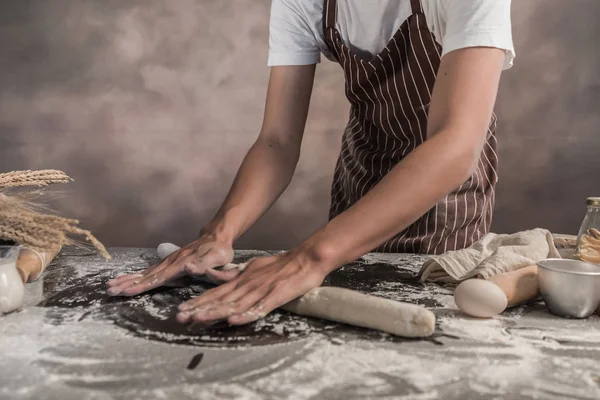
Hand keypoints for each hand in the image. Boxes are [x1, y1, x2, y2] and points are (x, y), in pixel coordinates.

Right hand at [106, 235, 233, 296]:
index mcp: (182, 264)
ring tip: (110, 286)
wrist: (216, 236)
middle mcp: (171, 262)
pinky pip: (149, 270)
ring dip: (127, 279)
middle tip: (110, 290)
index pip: (159, 277)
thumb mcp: (219, 259)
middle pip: (147, 274)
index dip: (143, 285)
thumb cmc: (220, 251)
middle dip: (128, 283)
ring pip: (145, 272)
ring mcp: (168, 261)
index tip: (127, 291)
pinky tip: (124, 279)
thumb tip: (189, 269)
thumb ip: (205, 266)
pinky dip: (135, 275)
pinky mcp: (168, 262)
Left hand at [175, 250, 327, 325]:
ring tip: (199, 320)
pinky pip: (260, 307)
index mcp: (241, 280)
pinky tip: (234, 321)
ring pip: (235, 304)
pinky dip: (246, 314)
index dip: (198, 302)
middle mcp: (247, 285)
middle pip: (220, 300)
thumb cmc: (278, 266)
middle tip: (180, 317)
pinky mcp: (276, 295)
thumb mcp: (250, 267)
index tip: (180, 310)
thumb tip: (212, 275)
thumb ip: (232, 274)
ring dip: (215, 312)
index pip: (215, 293)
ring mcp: (261, 290)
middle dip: (199, 309)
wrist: (305, 259)